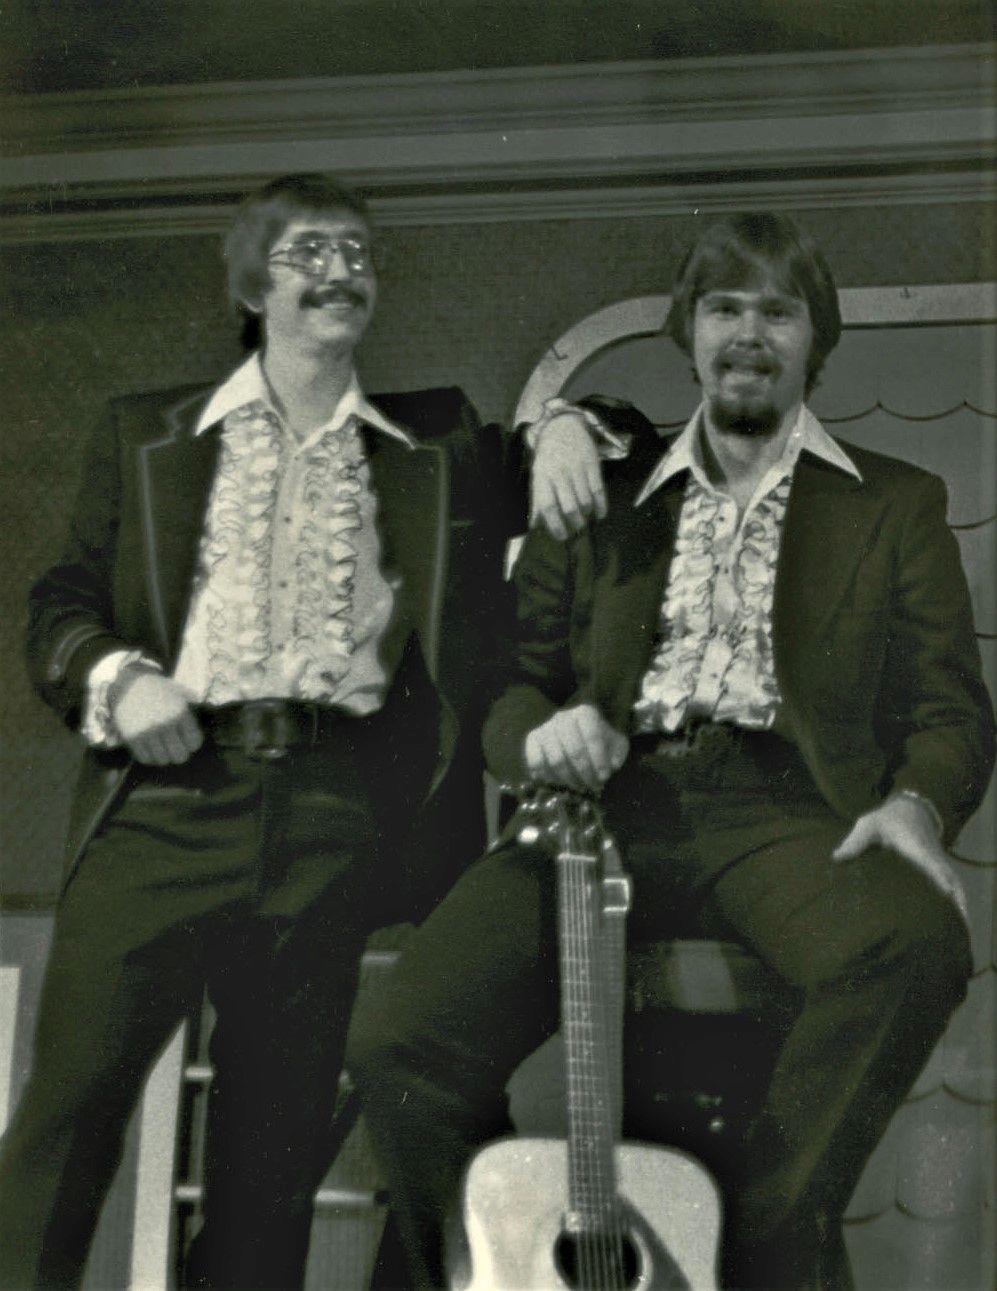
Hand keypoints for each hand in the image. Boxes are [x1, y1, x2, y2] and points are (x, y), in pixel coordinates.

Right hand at [112, 669, 203, 765]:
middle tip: (176, 746)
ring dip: (165, 756)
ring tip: (163, 747)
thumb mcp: (181, 693)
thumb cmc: (159, 689)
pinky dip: (149, 756)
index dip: (193, 743)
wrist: (129, 684)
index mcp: (180, 713)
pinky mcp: (132, 738)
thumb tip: (207, 723)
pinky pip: (145, 759)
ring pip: (163, 760)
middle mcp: (164, 724)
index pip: (195, 742)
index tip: (188, 739)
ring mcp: (147, 733)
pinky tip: (151, 748)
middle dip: (181, 752)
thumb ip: (194, 708)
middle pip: (180, 756)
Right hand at [524, 703, 628, 793]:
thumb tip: (612, 765)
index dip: (599, 759)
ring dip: (569, 778)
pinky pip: (535, 761)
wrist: (580, 728)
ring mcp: (546, 728)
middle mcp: (562, 717)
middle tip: (593, 786)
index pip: (592, 736)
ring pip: (555, 759)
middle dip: (585, 772)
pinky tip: (556, 783)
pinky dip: (545, 775)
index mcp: (585, 712)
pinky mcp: (533, 740)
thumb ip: (617, 752)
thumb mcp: (616, 742)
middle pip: (574, 750)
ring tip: (579, 787)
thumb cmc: (601, 738)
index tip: (605, 776)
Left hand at [529, 412, 606, 539]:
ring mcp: (577, 467)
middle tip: (577, 530)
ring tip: (586, 521)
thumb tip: (534, 526)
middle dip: (575, 523)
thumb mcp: (538, 474)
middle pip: (570, 506)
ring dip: (587, 515)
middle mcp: (559, 472)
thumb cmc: (548, 455)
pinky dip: (601, 505)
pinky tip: (601, 514)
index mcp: (542, 476)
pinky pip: (599, 489)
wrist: (564, 425)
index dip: (556, 525)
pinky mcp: (592, 463)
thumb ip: (537, 499)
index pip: (548, 506)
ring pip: (585, 500)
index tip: (562, 536)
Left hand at [832, 794, 966, 922]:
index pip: (930, 864)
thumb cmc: (888, 819)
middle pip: (949, 880)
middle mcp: (933, 858)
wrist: (911, 808)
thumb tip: (837, 858)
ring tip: (958, 928)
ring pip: (954, 884)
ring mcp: (939, 864)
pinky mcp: (940, 869)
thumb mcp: (870, 825)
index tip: (945, 896)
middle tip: (954, 923)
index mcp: (916, 848)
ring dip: (957, 902)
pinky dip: (957, 898)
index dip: (938, 879)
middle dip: (953, 899)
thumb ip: (855, 841)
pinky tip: (958, 916)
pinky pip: (952, 884)